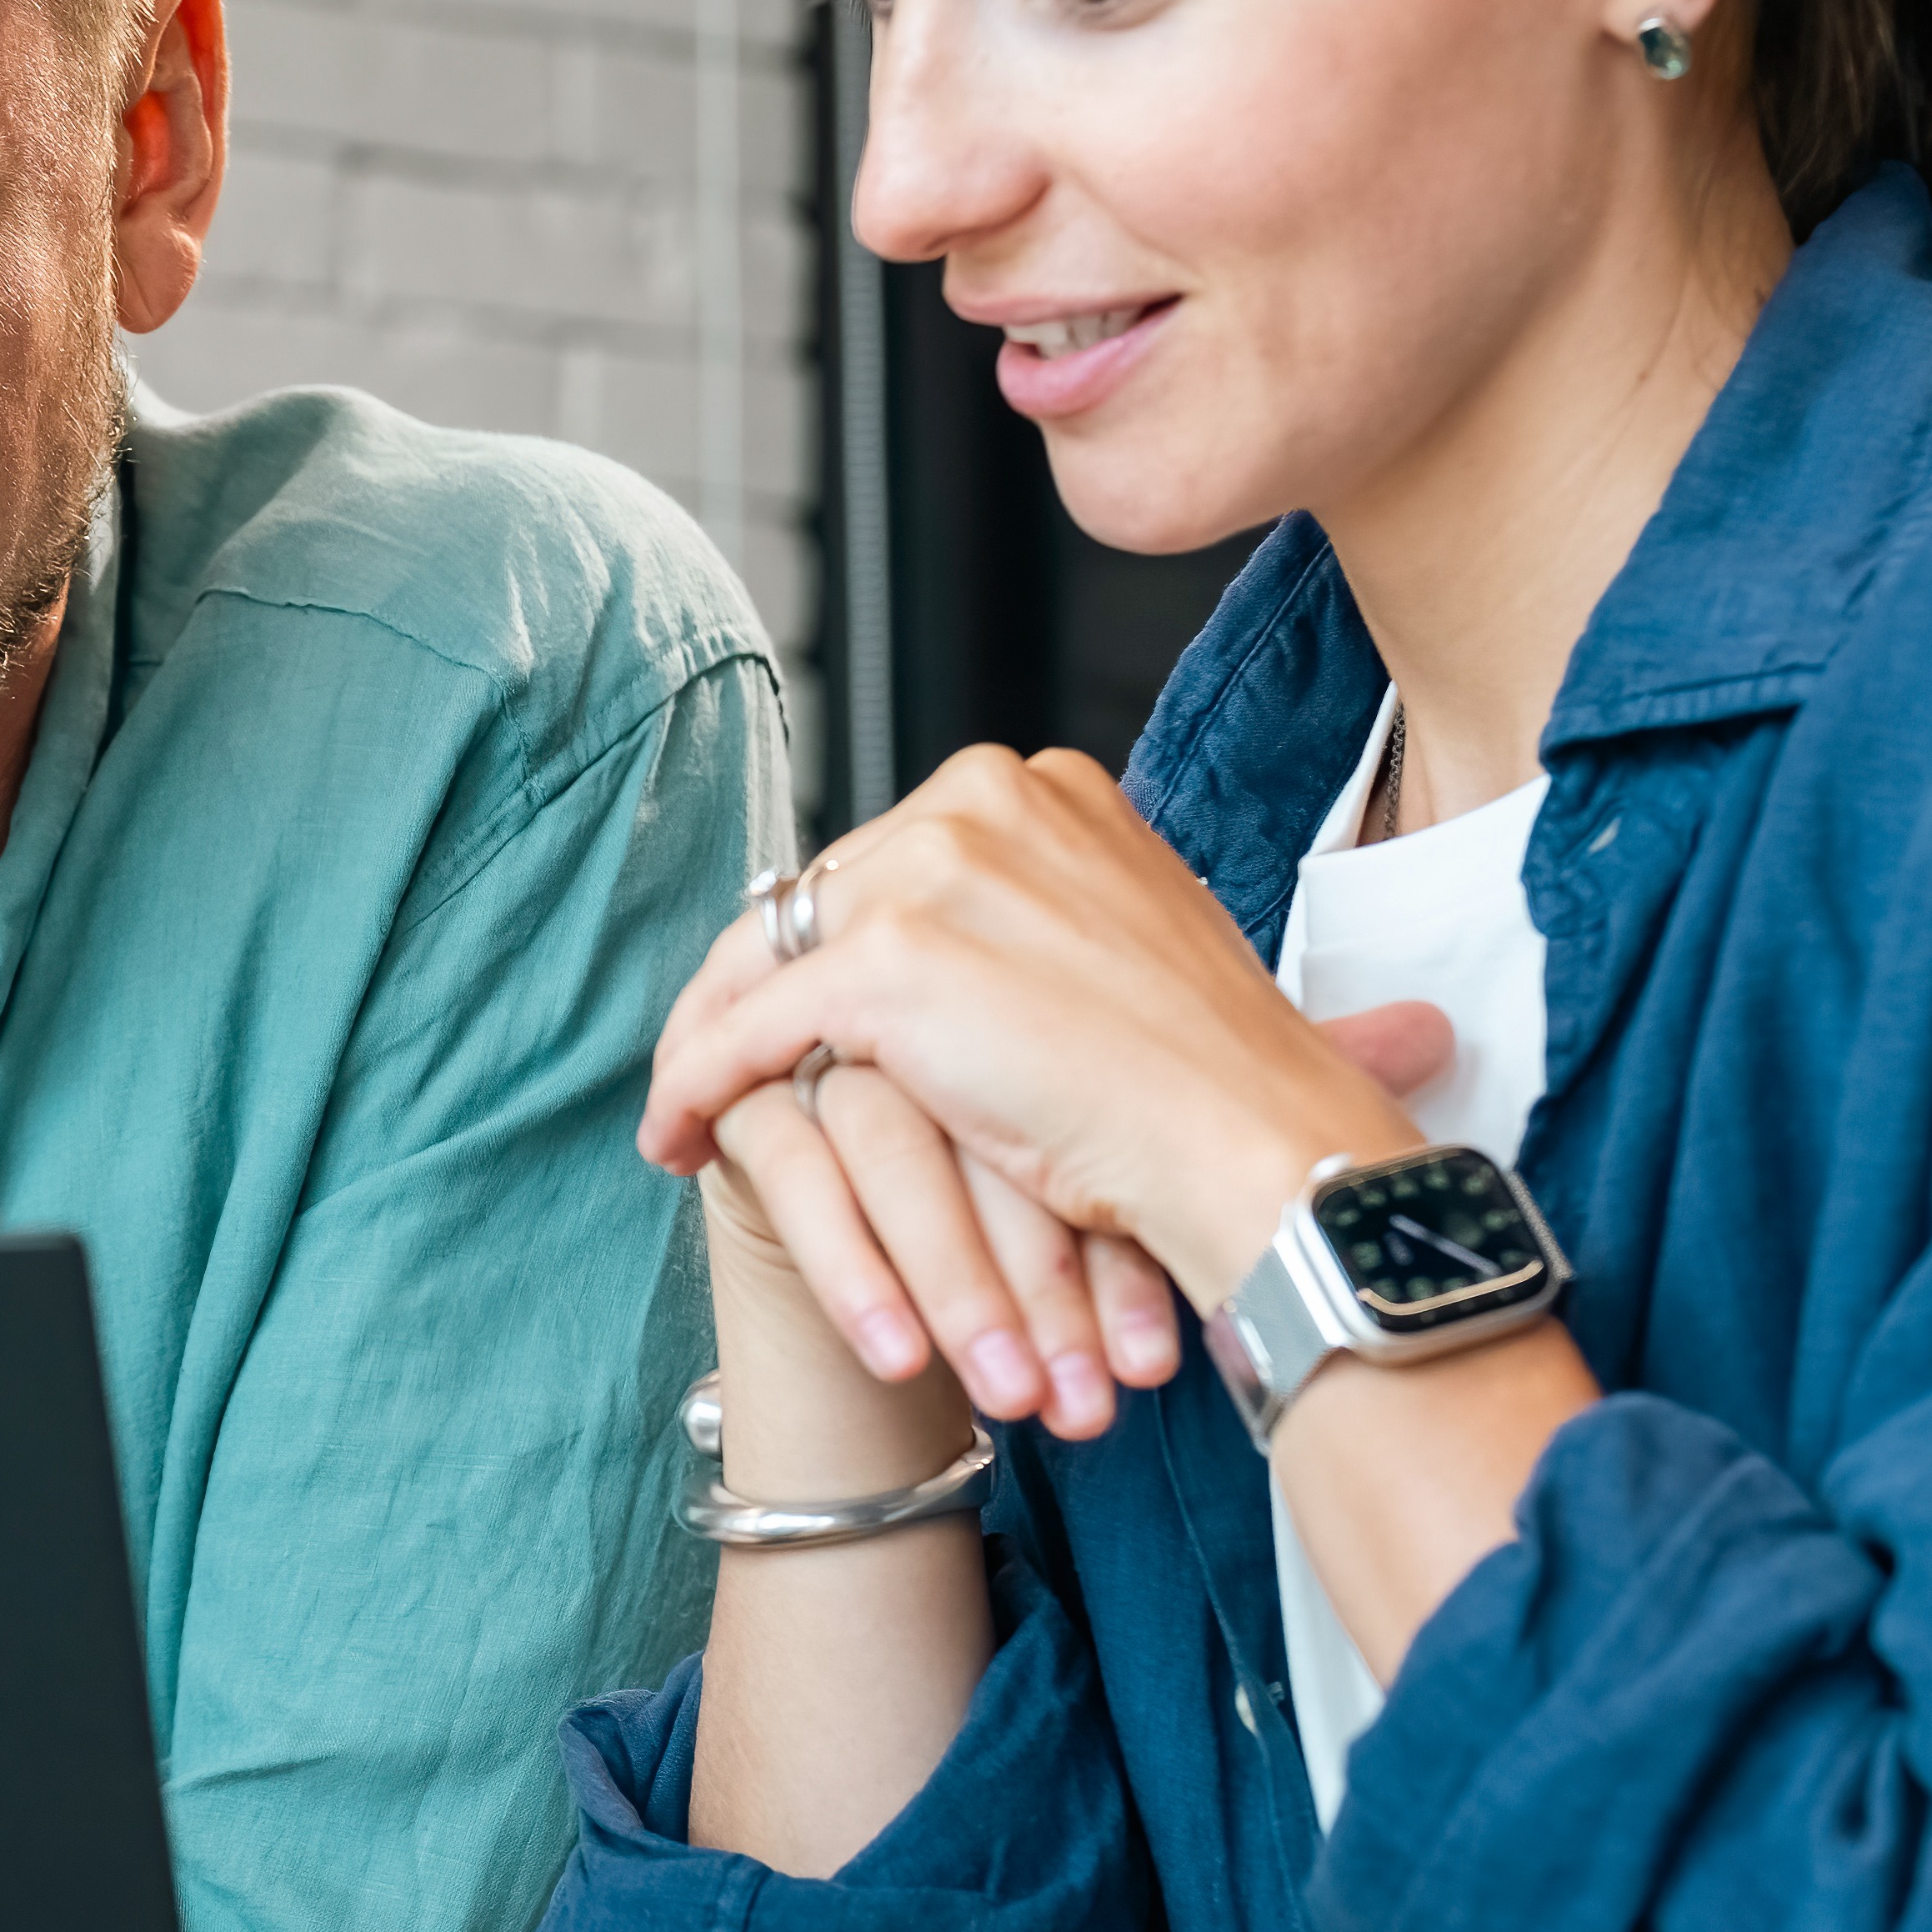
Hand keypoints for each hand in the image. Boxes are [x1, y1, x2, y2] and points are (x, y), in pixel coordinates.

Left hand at [657, 749, 1448, 1435]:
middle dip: (759, 986)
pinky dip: (695, 1085)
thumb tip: (974, 961)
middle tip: (718, 1061)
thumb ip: (1035, 927)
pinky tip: (676, 1136)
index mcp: (1044, 788)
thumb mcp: (1123, 955)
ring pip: (761, 955)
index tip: (795, 999)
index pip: (887, 856)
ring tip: (684, 1102)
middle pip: (814, 895)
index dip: (831, 937)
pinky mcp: (884, 964)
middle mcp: (982, 800)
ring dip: (711, 1037)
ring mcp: (931, 873)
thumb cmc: (1213, 1082)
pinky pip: (745, 1030)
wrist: (1255, 1143)